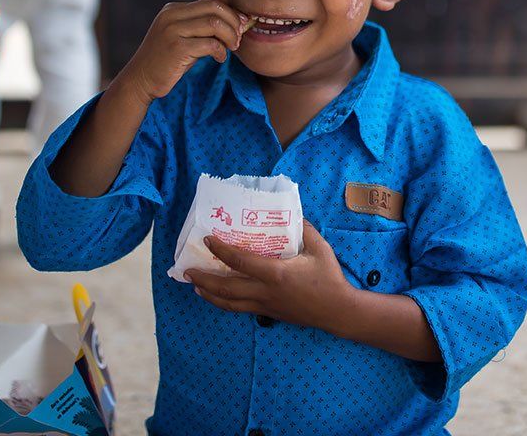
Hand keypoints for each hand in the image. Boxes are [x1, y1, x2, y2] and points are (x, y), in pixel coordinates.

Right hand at [116, 0, 248, 104]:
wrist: (140, 80)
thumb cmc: (167, 61)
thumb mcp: (182, 37)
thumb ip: (201, 28)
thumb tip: (235, 23)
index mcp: (173, 9)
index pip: (211, 2)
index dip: (231, 13)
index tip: (241, 26)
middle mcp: (171, 15)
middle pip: (215, 8)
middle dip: (234, 23)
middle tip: (239, 39)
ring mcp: (172, 30)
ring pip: (215, 23)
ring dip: (230, 36)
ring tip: (231, 48)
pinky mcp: (176, 47)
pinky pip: (210, 44)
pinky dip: (221, 51)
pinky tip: (220, 58)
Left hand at [186, 222, 356, 332]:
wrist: (338, 311)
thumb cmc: (329, 279)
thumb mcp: (320, 248)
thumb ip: (305, 229)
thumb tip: (294, 214)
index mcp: (275, 273)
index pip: (240, 261)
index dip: (221, 250)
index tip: (208, 239)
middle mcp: (265, 291)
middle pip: (226, 287)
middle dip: (204, 279)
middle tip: (188, 271)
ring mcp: (265, 305)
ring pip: (229, 303)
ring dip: (209, 294)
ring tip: (195, 286)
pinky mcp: (268, 313)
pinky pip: (240, 308)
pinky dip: (225, 302)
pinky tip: (218, 297)